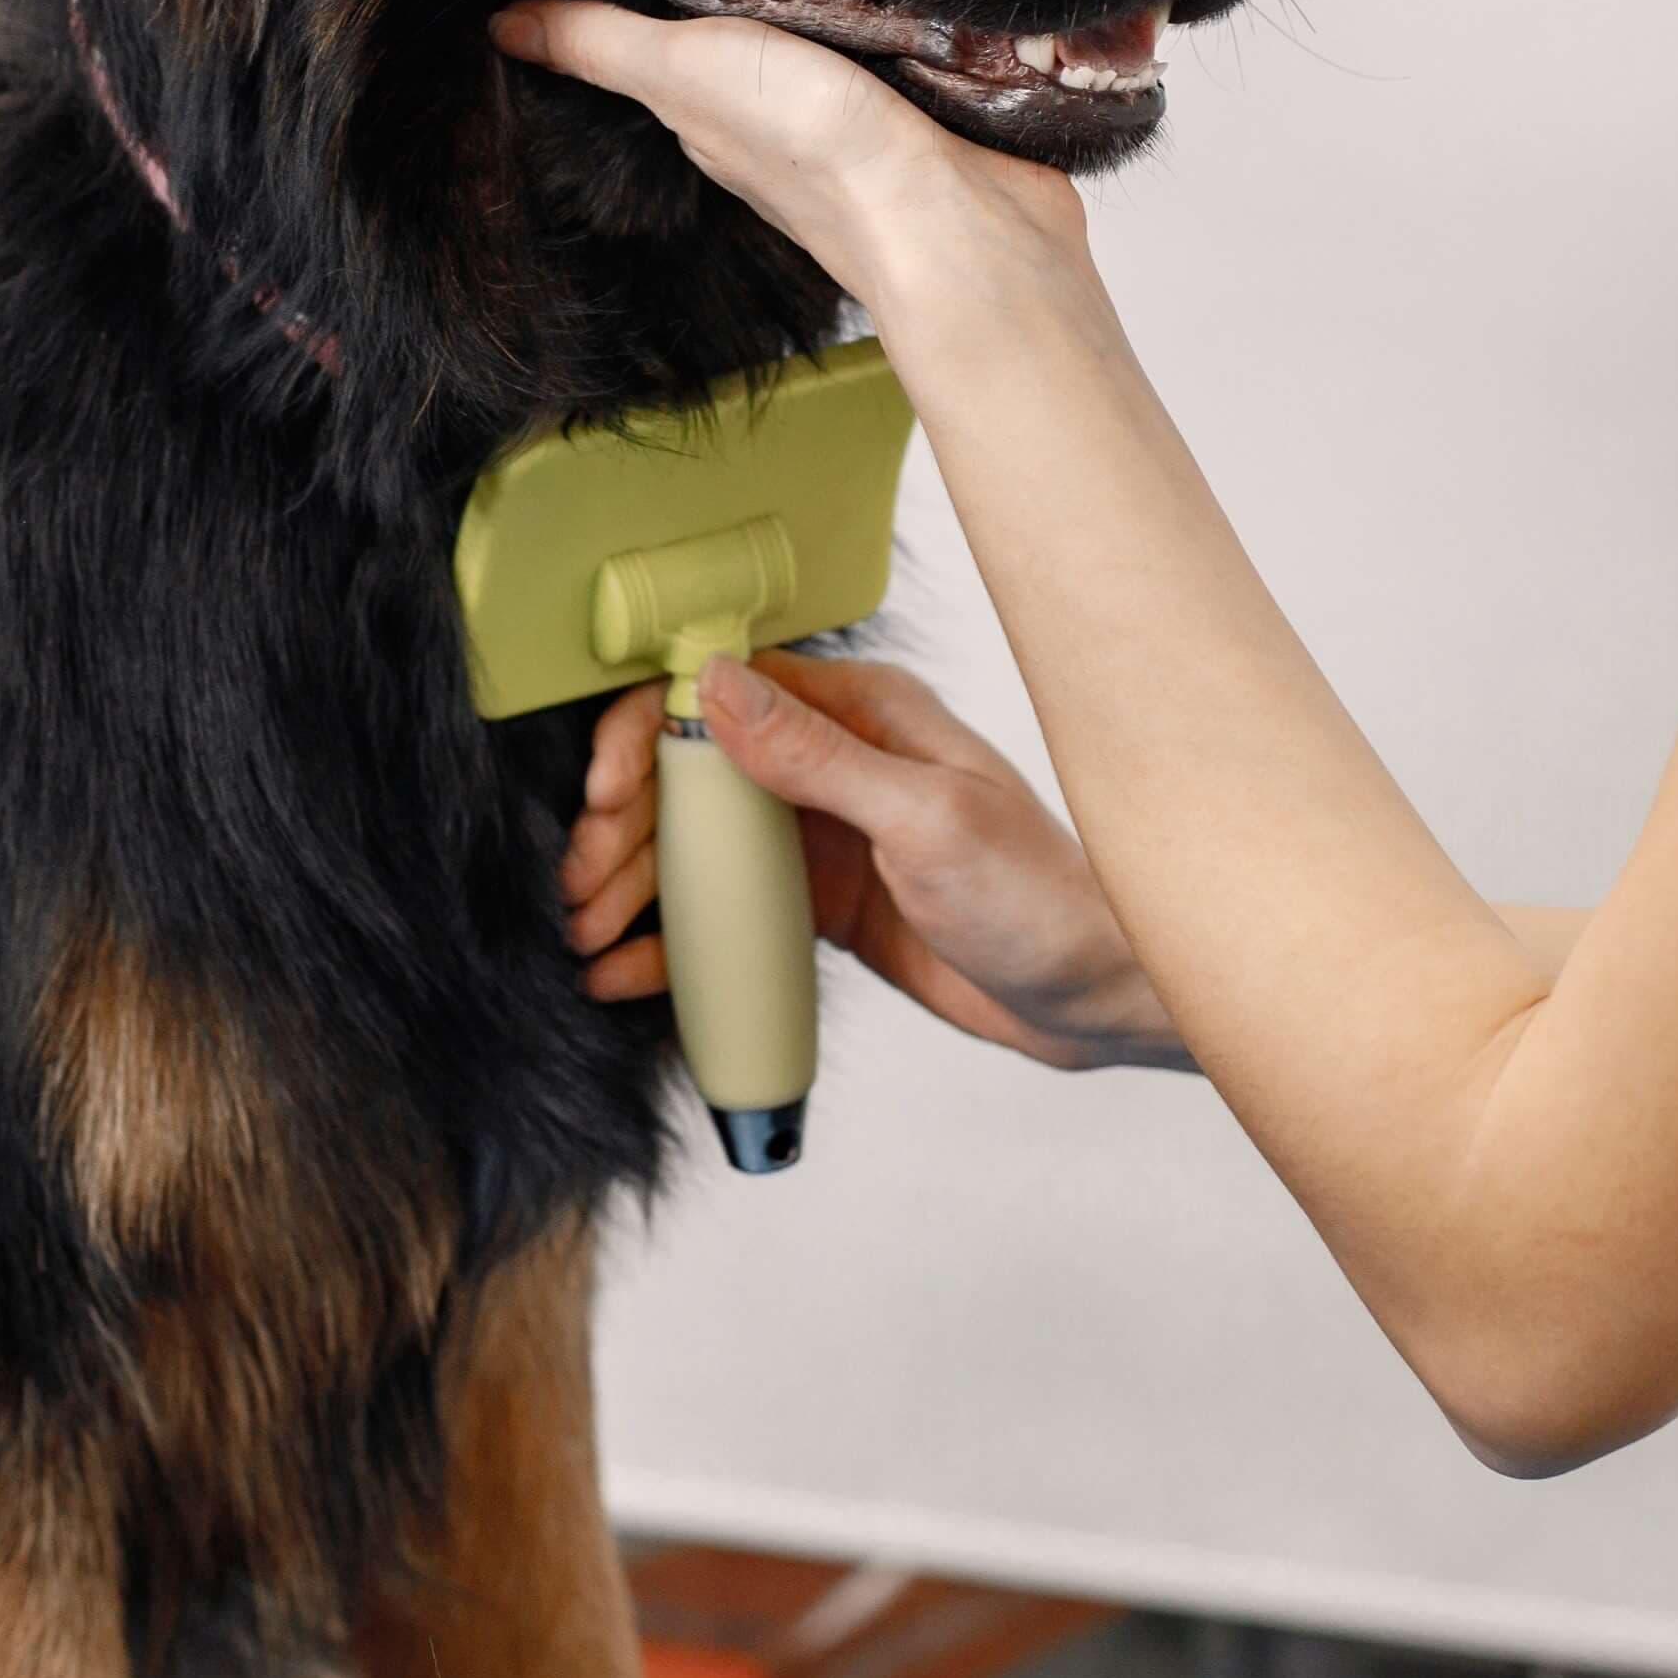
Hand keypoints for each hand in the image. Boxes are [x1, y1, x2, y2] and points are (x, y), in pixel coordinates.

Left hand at [488, 1, 1089, 329]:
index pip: (660, 41)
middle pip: (745, 28)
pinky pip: (903, 30)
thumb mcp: (686, 74)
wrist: (961, 222)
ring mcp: (859, 107)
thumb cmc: (817, 154)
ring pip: (827, 25)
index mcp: (708, 111)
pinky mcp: (929, 95)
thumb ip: (603, 45)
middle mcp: (777, 111)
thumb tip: (498, 24)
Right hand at [570, 649, 1185, 1068]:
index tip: (610, 799)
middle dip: (627, 826)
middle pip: (695, 774)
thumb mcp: (924, 820)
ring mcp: (824, 835)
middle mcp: (834, 764)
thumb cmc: (1041, 894)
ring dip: (636, 883)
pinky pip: (729, 910)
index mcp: (862, 716)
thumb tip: (717, 683)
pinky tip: (626, 972)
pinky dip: (674, 939)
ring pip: (700, 844)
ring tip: (589, 935)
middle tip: (582, 886)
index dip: (650, 738)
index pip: (723, 694)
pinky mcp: (823, 902)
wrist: (1095, 993)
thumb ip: (817, 757)